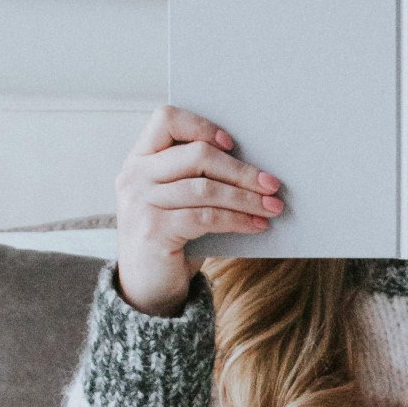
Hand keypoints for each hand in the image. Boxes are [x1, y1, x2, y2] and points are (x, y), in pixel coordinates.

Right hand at [115, 105, 284, 315]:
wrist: (147, 287)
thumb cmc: (171, 236)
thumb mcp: (177, 199)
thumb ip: (197, 176)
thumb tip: (255, 168)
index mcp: (139, 158)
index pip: (166, 119)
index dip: (201, 125)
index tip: (231, 143)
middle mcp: (134, 176)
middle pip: (197, 155)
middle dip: (241, 170)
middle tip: (272, 184)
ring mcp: (140, 203)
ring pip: (206, 188)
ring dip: (247, 198)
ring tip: (272, 207)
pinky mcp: (153, 230)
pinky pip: (206, 217)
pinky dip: (238, 220)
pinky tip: (257, 225)